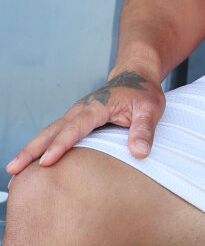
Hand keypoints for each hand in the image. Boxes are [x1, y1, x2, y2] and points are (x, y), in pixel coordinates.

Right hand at [5, 70, 165, 173]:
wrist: (135, 75)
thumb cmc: (143, 93)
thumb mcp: (151, 108)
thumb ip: (144, 129)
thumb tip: (140, 152)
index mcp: (97, 106)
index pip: (76, 127)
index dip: (61, 145)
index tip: (46, 162)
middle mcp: (81, 110)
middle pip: (52, 130)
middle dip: (32, 149)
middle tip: (13, 169)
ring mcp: (75, 114)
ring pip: (48, 132)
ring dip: (30, 150)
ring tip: (12, 171)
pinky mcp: (75, 120)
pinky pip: (53, 134)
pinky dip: (39, 147)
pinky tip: (29, 165)